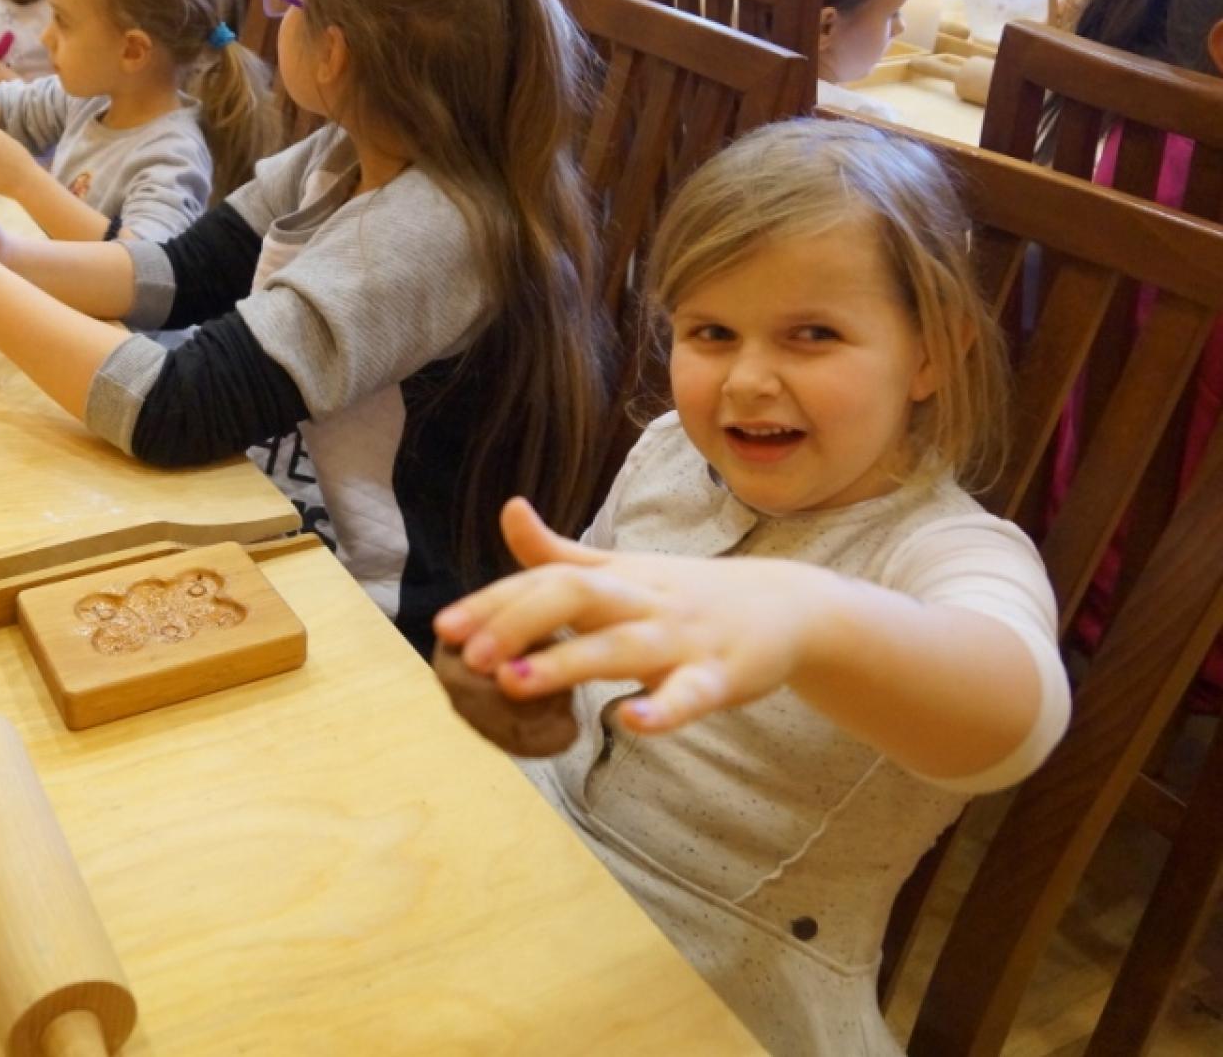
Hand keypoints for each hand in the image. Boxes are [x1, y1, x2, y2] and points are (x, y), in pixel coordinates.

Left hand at [434, 498, 832, 733]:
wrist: (790, 608)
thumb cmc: (686, 593)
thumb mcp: (621, 570)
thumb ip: (559, 553)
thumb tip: (509, 510)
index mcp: (614, 578)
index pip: (545, 581)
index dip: (494, 604)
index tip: (443, 630)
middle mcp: (642, 601)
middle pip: (577, 597)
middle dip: (520, 623)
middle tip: (469, 659)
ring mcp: (683, 638)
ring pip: (622, 647)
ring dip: (568, 662)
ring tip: (514, 683)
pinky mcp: (722, 677)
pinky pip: (692, 694)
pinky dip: (664, 709)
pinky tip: (631, 722)